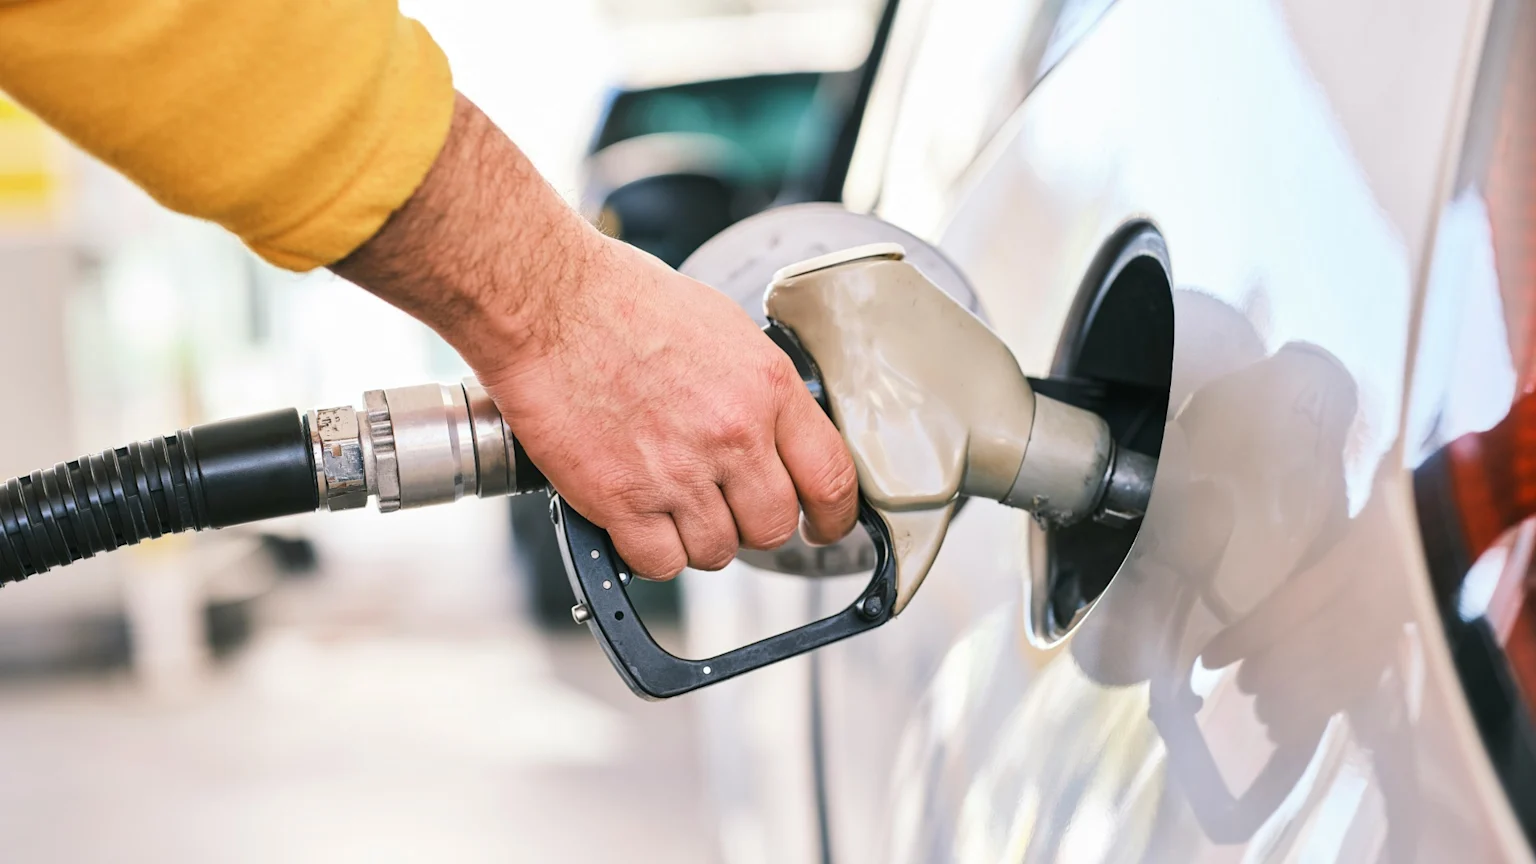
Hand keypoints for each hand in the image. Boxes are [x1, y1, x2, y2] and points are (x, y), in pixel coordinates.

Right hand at [334, 93, 858, 577]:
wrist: (547, 302)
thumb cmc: (622, 300)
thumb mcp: (723, 328)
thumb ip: (758, 389)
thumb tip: (775, 432)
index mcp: (767, 388)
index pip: (832, 478)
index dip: (834, 517)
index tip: (823, 527)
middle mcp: (733, 435)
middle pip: (774, 527)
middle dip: (753, 525)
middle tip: (726, 507)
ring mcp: (678, 473)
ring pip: (717, 552)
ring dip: (697, 538)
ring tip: (669, 502)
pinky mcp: (622, 500)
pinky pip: (660, 563)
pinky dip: (649, 551)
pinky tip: (636, 518)